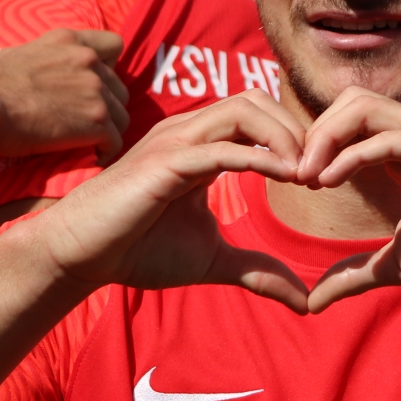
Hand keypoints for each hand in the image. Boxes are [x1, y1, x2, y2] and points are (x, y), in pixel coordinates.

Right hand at [0, 28, 130, 160]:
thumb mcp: (21, 53)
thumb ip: (43, 57)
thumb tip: (22, 70)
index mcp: (71, 42)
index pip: (114, 45)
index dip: (109, 68)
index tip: (94, 86)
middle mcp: (89, 62)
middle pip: (120, 90)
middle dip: (107, 108)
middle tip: (85, 125)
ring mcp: (96, 92)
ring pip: (122, 118)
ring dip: (106, 133)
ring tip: (86, 146)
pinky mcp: (96, 122)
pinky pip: (115, 142)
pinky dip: (104, 153)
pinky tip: (88, 158)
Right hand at [31, 91, 308, 309]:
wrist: (80, 255)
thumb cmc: (137, 249)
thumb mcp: (212, 261)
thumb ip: (258, 270)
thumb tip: (304, 300)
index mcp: (202, 146)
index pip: (259, 115)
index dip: (295, 139)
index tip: (319, 178)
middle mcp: (189, 133)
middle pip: (257, 100)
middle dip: (296, 130)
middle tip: (319, 172)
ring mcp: (175, 142)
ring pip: (242, 110)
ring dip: (283, 137)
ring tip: (305, 174)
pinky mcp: (164, 162)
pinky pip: (220, 147)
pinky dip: (257, 156)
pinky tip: (284, 176)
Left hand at [295, 89, 400, 311]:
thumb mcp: (395, 264)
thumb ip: (354, 275)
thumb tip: (312, 300)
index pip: (347, 123)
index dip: (315, 146)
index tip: (296, 183)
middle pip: (348, 103)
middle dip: (313, 134)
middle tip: (294, 176)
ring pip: (363, 106)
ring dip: (326, 136)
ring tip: (308, 176)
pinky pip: (388, 135)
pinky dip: (352, 153)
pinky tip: (330, 180)